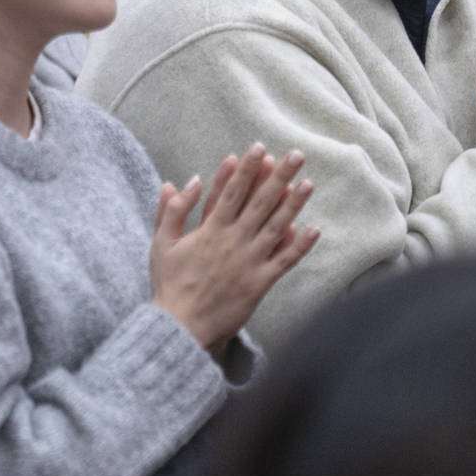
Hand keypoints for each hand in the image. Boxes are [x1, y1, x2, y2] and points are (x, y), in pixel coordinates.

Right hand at [150, 144, 319, 351]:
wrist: (181, 327)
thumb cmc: (169, 286)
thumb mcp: (161, 243)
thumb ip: (172, 210)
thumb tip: (187, 180)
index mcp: (210, 230)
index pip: (231, 191)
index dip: (247, 169)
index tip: (259, 148)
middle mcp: (233, 241)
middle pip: (260, 202)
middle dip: (279, 176)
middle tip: (296, 155)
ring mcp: (249, 261)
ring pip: (277, 227)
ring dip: (294, 204)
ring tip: (309, 183)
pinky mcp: (260, 283)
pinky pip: (284, 261)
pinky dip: (300, 246)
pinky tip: (314, 230)